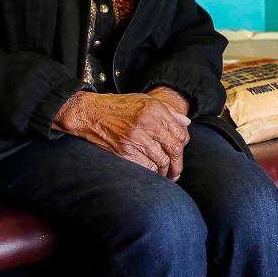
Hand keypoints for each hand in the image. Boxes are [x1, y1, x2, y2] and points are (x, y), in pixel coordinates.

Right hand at [53, 91, 190, 179]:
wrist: (91, 113)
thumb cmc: (120, 107)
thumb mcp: (146, 101)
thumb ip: (168, 112)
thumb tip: (186, 123)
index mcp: (155, 111)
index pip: (180, 133)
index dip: (183, 145)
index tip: (180, 151)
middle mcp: (148, 124)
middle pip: (174, 149)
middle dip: (178, 163)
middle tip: (176, 171)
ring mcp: (136, 139)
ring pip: (162, 161)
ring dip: (166, 171)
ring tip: (166, 175)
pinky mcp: (124, 152)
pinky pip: (146, 167)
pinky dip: (152, 173)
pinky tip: (152, 173)